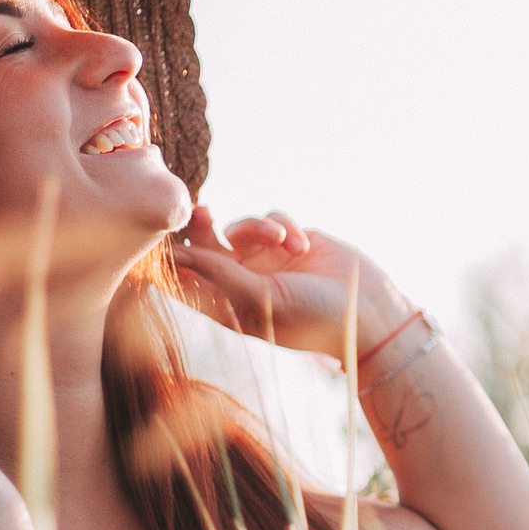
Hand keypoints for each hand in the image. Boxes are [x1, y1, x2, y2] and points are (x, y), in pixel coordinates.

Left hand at [169, 205, 413, 363]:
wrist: (365, 310)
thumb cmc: (309, 317)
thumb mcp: (260, 297)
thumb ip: (218, 272)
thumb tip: (177, 254)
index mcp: (228, 304)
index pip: (188, 278)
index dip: (174, 258)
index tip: (162, 240)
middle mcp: (242, 280)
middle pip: (207, 244)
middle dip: (203, 227)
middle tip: (202, 212)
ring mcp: (267, 259)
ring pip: (242, 226)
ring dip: (259, 227)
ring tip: (282, 241)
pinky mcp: (291, 240)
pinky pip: (273, 217)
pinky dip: (285, 225)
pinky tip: (302, 244)